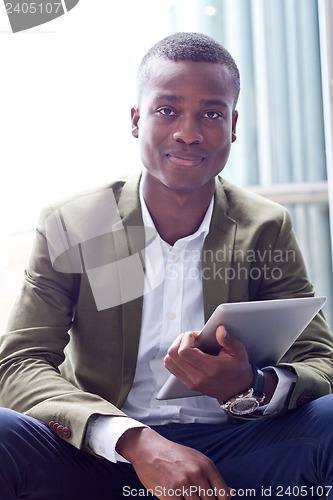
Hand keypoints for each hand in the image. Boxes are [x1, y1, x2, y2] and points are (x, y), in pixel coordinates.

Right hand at [116, 427, 233, 498]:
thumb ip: (213, 477)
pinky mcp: (169, 492)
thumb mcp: (197, 460)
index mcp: (207, 466)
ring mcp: (183, 483)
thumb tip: (232, 492)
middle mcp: (197, 473)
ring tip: (184, 494)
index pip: (224, 494)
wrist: (150, 449)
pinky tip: (176, 497)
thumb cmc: (174, 455)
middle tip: (193, 495)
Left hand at [164, 325, 252, 400]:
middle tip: (192, 338)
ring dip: (176, 349)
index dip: (187, 338)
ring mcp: (191, 382)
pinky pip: (172, 368)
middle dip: (180, 341)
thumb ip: (228, 340)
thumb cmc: (238, 370)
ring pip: (169, 361)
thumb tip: (219, 329)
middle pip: (173, 355)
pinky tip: (187, 354)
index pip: (184, 352)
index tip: (197, 335)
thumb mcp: (239, 352)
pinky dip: (176, 358)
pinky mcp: (188, 383)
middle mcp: (198, 377)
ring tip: (189, 345)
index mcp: (210, 369)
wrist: (238, 390)